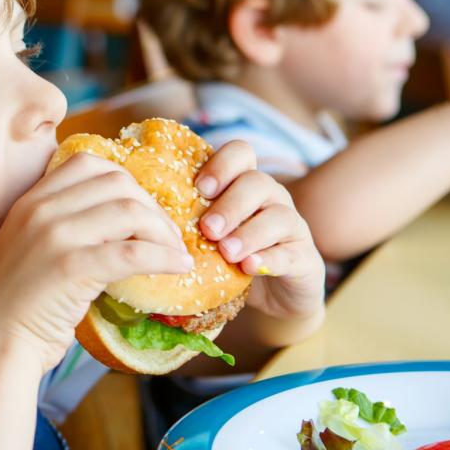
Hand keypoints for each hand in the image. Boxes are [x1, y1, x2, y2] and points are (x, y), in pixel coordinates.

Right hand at [0, 153, 193, 373]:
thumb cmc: (16, 302)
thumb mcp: (31, 246)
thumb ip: (64, 225)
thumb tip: (122, 221)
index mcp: (31, 199)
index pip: (88, 164)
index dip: (125, 182)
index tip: (141, 211)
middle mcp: (42, 209)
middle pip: (118, 182)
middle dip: (152, 206)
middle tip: (166, 236)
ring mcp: (55, 236)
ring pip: (130, 211)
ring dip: (163, 232)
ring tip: (175, 253)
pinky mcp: (72, 268)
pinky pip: (133, 252)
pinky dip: (164, 258)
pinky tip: (178, 268)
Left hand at [195, 141, 324, 321]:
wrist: (276, 296)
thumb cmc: (231, 258)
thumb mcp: (209, 235)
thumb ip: (187, 218)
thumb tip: (144, 214)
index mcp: (245, 184)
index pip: (241, 152)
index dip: (221, 164)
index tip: (199, 187)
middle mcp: (272, 198)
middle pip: (257, 183)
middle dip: (229, 204)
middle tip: (208, 228)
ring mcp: (292, 227)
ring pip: (277, 217)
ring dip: (248, 233)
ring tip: (226, 252)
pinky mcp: (305, 259)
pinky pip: (290, 254)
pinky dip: (269, 260)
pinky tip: (249, 267)